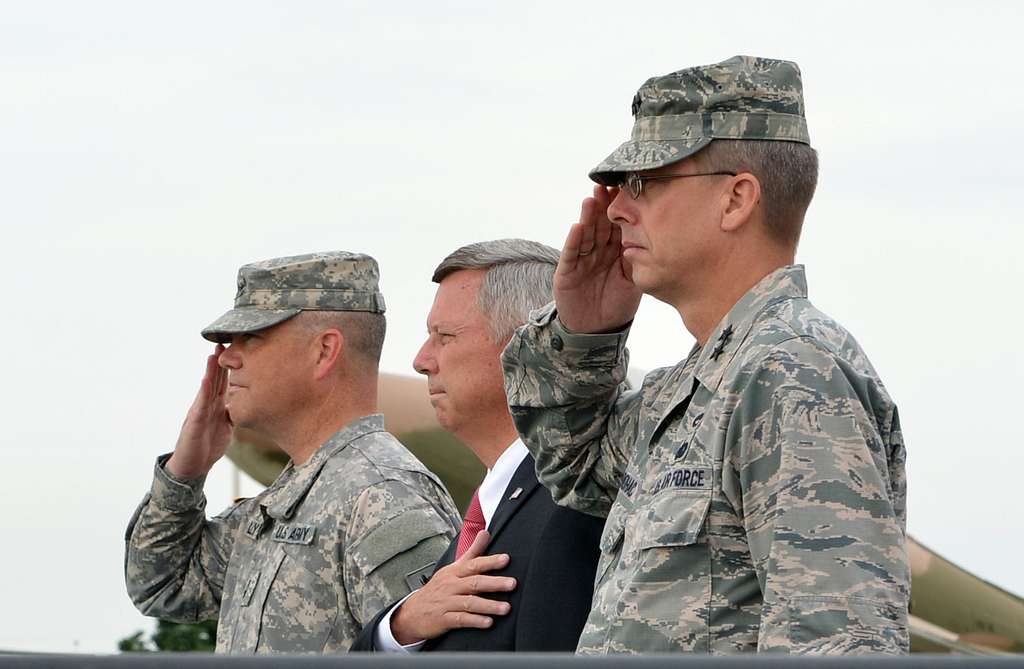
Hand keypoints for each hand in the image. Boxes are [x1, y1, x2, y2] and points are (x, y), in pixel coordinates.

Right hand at [165, 345, 232, 479]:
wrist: (193, 466)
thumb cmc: (208, 445)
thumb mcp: (226, 426)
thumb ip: (233, 413)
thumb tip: (248, 403)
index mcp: (216, 405)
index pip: (224, 382)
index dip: (230, 367)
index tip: (238, 349)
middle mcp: (207, 405)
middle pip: (215, 379)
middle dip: (220, 361)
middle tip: (225, 342)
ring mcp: (200, 412)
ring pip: (207, 388)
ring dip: (211, 371)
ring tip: (214, 354)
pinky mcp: (195, 422)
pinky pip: (200, 406)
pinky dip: (204, 392)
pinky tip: (206, 380)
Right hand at [390, 531, 514, 644]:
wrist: (413, 612)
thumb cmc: (438, 588)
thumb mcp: (453, 568)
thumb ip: (472, 552)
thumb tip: (485, 533)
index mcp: (454, 572)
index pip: (474, 564)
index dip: (490, 561)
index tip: (506, 559)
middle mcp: (451, 585)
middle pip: (474, 582)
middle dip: (494, 583)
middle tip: (512, 584)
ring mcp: (447, 602)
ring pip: (470, 602)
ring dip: (489, 605)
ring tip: (506, 608)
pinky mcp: (444, 619)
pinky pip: (461, 620)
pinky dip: (475, 621)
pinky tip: (488, 622)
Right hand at [554, 185, 641, 332]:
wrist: (596, 332)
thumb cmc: (617, 305)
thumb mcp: (634, 281)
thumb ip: (639, 261)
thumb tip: (653, 238)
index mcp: (615, 251)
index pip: (618, 225)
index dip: (621, 209)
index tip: (626, 189)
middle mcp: (597, 251)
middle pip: (600, 224)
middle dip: (603, 205)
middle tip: (606, 185)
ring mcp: (581, 260)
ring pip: (585, 234)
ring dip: (588, 217)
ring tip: (591, 199)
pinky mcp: (566, 272)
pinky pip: (571, 254)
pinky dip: (574, 241)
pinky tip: (578, 226)